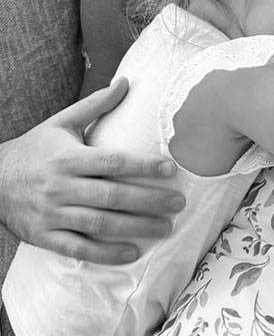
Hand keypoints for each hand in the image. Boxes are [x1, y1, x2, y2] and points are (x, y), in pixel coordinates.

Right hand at [0, 78, 183, 263]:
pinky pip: (79, 248)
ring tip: (165, 227)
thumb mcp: (61, 123)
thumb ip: (96, 104)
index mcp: (69, 158)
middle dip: (149, 200)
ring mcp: (52, 213)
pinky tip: (132, 253)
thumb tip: (126, 82)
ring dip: (135, 227)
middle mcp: (61, 186)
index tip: (171, 168)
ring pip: (99, 224)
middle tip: (179, 203)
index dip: (143, 165)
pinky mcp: (45, 236)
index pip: (113, 161)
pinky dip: (106, 253)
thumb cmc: (34, 149)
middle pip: (112, 195)